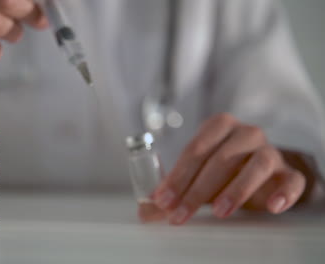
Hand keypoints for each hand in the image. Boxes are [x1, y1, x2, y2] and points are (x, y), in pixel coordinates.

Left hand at [154, 113, 306, 224]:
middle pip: (222, 158)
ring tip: (219, 212)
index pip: (195, 149)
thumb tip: (145, 210)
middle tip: (181, 213)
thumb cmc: (222, 168)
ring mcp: (270, 151)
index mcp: (219, 126)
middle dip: (197, 189)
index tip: (163, 200)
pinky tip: (271, 207)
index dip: (177, 176)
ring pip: (257, 165)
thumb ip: (172, 190)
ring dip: (237, 189)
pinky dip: (284, 193)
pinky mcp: (289, 172)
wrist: (261, 169)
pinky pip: (292, 180)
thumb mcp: (196, 176)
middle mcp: (246, 133)